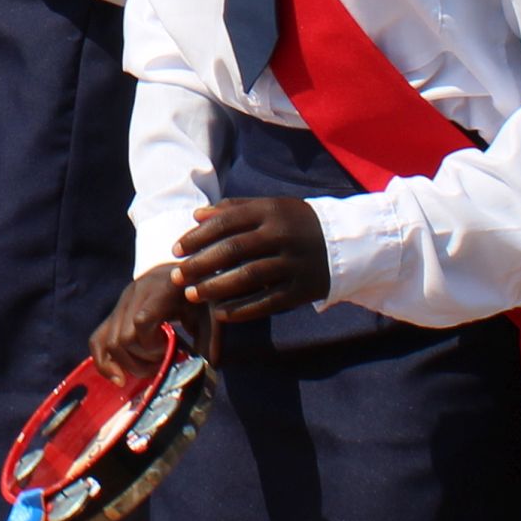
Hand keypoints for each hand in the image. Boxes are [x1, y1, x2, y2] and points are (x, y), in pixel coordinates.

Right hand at [92, 266, 207, 380]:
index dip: (153, 346)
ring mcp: (122, 302)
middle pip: (124, 337)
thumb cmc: (198, 295)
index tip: (171, 351)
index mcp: (160, 289)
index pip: (142, 321)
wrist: (181, 273)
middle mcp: (135, 293)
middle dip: (143, 360)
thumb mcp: (210, 314)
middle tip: (163, 362)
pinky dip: (104, 362)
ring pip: (110, 341)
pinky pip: (98, 339)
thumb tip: (206, 370)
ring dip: (128, 363)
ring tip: (149, 367)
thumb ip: (209, 341)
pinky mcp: (115, 313)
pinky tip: (119, 378)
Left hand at [170, 197, 329, 321]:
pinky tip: (220, 313)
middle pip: (233, 250)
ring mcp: (293, 263)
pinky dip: (242, 309)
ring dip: (215, 288)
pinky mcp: (302, 289)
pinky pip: (267, 302)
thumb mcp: (271, 207)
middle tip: (176, 276)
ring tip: (192, 295)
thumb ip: (234, 209)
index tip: (176, 250)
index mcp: (271, 211)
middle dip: (200, 264)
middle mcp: (282, 235)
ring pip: (247, 277)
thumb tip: (196, 216)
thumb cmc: (296, 223)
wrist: (345, 242)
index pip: (226, 222)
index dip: (197, 236)